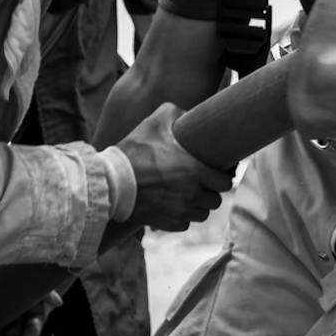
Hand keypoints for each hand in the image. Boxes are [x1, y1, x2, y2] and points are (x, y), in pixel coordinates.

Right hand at [115, 102, 234, 231]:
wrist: (110, 183)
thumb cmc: (133, 152)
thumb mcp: (155, 123)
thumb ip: (175, 112)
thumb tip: (186, 112)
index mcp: (195, 171)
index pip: (225, 182)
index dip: (224, 176)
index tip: (219, 171)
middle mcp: (191, 194)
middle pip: (215, 200)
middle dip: (211, 191)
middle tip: (203, 182)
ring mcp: (178, 211)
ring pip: (202, 214)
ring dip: (198, 205)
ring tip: (190, 194)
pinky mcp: (166, 224)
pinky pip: (184, 224)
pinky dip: (182, 217)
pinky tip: (175, 205)